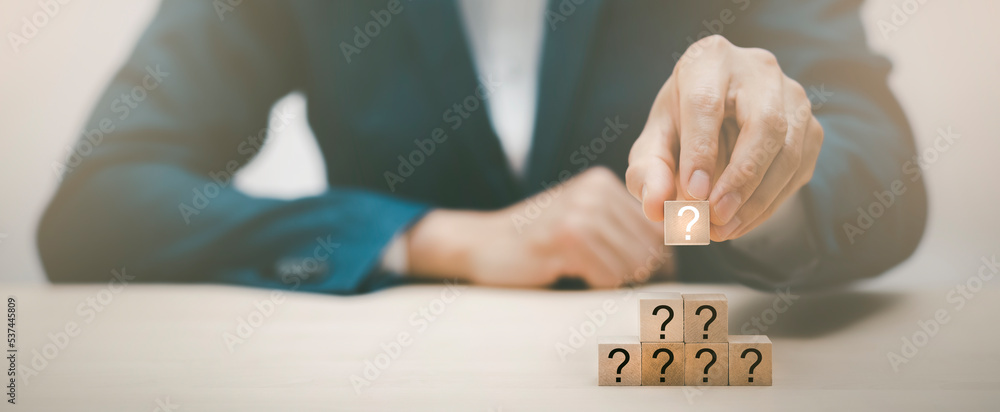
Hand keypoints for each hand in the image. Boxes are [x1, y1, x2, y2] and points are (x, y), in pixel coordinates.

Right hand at [406, 167, 673, 287]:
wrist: (480, 245)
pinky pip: (608, 277)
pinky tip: (574, 277)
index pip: (656, 228)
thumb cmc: (536, 243)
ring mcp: (579, 213)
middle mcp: (593, 191)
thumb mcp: (581, 221)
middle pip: (649, 248)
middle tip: (611, 283)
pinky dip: (598, 286)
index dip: (657, 258)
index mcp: (602, 183)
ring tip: (590, 278)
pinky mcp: (565, 239)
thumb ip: (621, 229)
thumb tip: (673, 259)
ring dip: (617, 283)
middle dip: (640, 275)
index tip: (639, 275)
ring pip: (632, 265)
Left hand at [625, 35, 822, 240]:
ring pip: (788, 150)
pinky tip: (742, 221)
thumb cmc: (681, 127)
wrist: (721, 119)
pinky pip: (799, 169)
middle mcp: (758, 69)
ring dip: (757, 198)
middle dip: (741, 177)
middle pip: (763, 123)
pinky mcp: (811, 127)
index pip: (707, 104)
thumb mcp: (654, 144)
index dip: (701, 151)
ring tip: (724, 229)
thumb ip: (648, 172)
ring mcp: (793, 96)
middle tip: (716, 216)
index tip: (693, 193)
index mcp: (709, 60)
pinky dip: (770, 203)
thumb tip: (655, 206)